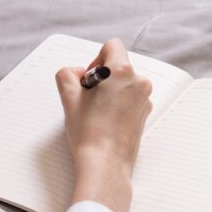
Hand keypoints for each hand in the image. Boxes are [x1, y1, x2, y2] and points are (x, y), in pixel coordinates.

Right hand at [55, 38, 152, 211]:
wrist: (105, 165)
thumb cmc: (89, 133)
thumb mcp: (68, 98)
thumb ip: (66, 75)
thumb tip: (76, 73)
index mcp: (123, 72)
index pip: (112, 46)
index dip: (95, 58)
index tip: (88, 79)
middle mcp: (139, 82)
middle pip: (117, 65)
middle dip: (101, 77)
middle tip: (88, 99)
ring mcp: (145, 99)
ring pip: (123, 83)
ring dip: (109, 91)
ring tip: (96, 113)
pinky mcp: (145, 114)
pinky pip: (129, 98)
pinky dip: (117, 103)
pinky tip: (105, 122)